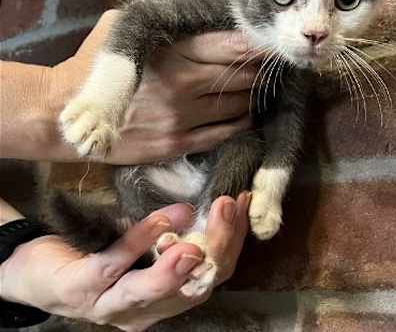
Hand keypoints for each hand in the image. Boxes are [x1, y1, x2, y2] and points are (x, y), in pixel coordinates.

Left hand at [0, 193, 249, 331]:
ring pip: (150, 292)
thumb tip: (224, 198)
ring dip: (176, 264)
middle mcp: (144, 313)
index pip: (213, 276)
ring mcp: (110, 307)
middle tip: (227, 209)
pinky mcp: (80, 289)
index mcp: (166, 302)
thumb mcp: (145, 244)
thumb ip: (178, 232)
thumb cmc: (100, 252)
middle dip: (215, 248)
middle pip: (192, 289)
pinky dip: (138, 241)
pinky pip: (113, 265)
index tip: (242, 203)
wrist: (38, 269)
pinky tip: (159, 220)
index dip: (233, 240)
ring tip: (196, 236)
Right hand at [48, 10, 258, 162]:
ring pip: (236, 106)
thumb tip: (191, 10)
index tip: (273, 44)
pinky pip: (222, 133)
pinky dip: (240, 123)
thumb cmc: (92, 65)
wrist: (67, 114)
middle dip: (259, 71)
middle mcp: (183, 85)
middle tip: (269, 67)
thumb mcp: (118, 28)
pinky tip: (246, 115)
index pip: (229, 47)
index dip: (257, 46)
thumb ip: (155, 19)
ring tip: (259, 89)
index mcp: (172, 52)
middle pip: (240, 77)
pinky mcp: (176, 144)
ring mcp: (181, 117)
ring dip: (253, 97)